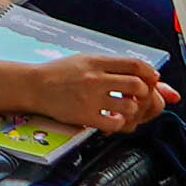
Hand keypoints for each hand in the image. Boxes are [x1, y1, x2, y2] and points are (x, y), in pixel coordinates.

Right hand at [32, 54, 163, 134]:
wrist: (34, 86)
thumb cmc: (60, 73)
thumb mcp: (86, 60)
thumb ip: (113, 66)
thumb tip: (145, 73)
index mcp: (98, 61)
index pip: (136, 64)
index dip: (149, 73)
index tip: (151, 79)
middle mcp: (96, 78)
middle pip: (138, 85)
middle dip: (144, 94)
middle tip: (139, 98)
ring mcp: (90, 97)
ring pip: (130, 106)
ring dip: (133, 111)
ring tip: (125, 111)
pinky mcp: (84, 115)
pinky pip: (114, 123)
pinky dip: (119, 124)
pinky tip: (113, 120)